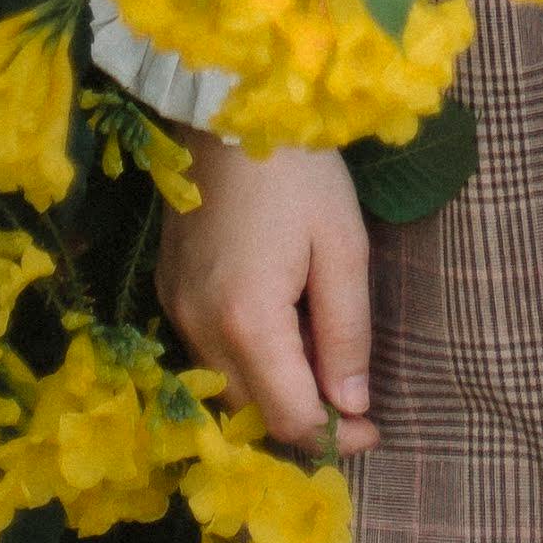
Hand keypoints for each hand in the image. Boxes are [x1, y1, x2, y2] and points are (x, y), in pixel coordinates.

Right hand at [156, 135, 375, 455]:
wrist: (229, 104)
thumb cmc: (298, 169)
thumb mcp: (343, 244)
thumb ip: (347, 331)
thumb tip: (352, 405)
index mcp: (247, 321)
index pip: (288, 417)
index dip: (334, 438)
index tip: (373, 431)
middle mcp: (200, 328)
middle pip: (251, 412)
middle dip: (302, 421)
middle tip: (351, 404)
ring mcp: (177, 309)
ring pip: (226, 388)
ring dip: (272, 394)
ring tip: (321, 368)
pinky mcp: (169, 289)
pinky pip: (207, 353)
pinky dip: (245, 363)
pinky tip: (281, 334)